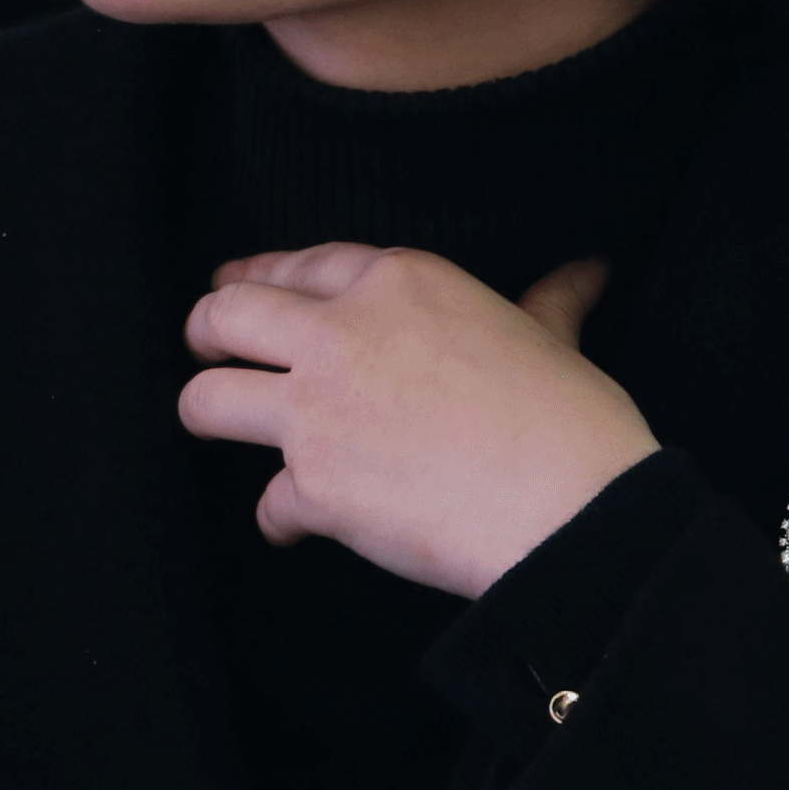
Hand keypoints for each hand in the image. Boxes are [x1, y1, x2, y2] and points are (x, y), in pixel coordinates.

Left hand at [179, 245, 658, 597]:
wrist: (568, 507)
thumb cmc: (570, 417)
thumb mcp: (553, 337)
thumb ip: (548, 303)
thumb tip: (585, 272)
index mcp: (400, 282)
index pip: (303, 264)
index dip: (261, 273)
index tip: (236, 284)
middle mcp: (344, 334)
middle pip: (228, 314)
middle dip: (205, 329)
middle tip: (204, 346)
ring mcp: (318, 411)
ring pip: (206, 399)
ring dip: (206, 413)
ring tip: (215, 424)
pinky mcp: (313, 486)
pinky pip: (266, 502)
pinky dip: (279, 518)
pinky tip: (293, 525)